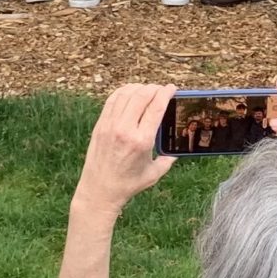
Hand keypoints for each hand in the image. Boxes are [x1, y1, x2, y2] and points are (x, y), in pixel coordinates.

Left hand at [73, 83, 175, 218]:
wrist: (99, 189)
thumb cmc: (128, 184)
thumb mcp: (154, 173)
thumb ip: (168, 160)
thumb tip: (176, 150)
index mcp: (142, 141)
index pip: (156, 108)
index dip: (165, 93)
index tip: (172, 88)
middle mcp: (125, 129)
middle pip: (141, 96)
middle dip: (154, 88)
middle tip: (161, 89)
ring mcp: (110, 125)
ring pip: (125, 94)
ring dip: (139, 88)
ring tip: (146, 89)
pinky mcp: (100, 125)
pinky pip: (112, 100)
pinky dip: (122, 92)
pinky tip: (129, 92)